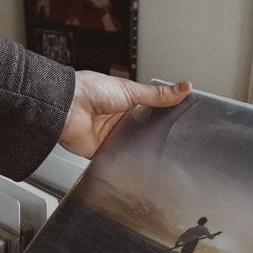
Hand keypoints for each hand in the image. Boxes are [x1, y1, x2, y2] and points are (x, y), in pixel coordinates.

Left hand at [59, 71, 191, 157]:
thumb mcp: (131, 90)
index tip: (184, 123)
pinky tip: (138, 164)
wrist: (68, 107)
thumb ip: (158, 95)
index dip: (166, 118)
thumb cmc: (91, 90)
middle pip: (145, 132)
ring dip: (142, 150)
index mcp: (127, 103)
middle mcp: (120, 121)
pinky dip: (127, 162)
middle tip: (174, 142)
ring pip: (134, 148)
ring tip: (160, 155)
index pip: (152, 113)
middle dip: (156, 137)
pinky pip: (118, 160)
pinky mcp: (103, 152)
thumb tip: (184, 87)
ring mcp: (112, 137)